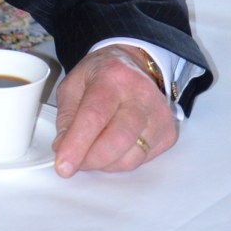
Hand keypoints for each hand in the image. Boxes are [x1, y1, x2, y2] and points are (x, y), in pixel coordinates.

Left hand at [52, 45, 176, 175]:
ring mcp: (159, 114)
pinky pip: (142, 161)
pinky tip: (114, 146)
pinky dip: (122, 162)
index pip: (95, 115)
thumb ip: (66, 118)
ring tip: (94, 150)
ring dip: (105, 163)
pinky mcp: (168, 132)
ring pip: (130, 157)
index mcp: (112, 76)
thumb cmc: (101, 76)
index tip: (63, 166)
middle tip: (76, 162)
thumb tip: (63, 150)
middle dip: (92, 159)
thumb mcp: (73, 85)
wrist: (133, 65)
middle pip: (117, 139)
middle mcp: (141, 93)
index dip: (77, 144)